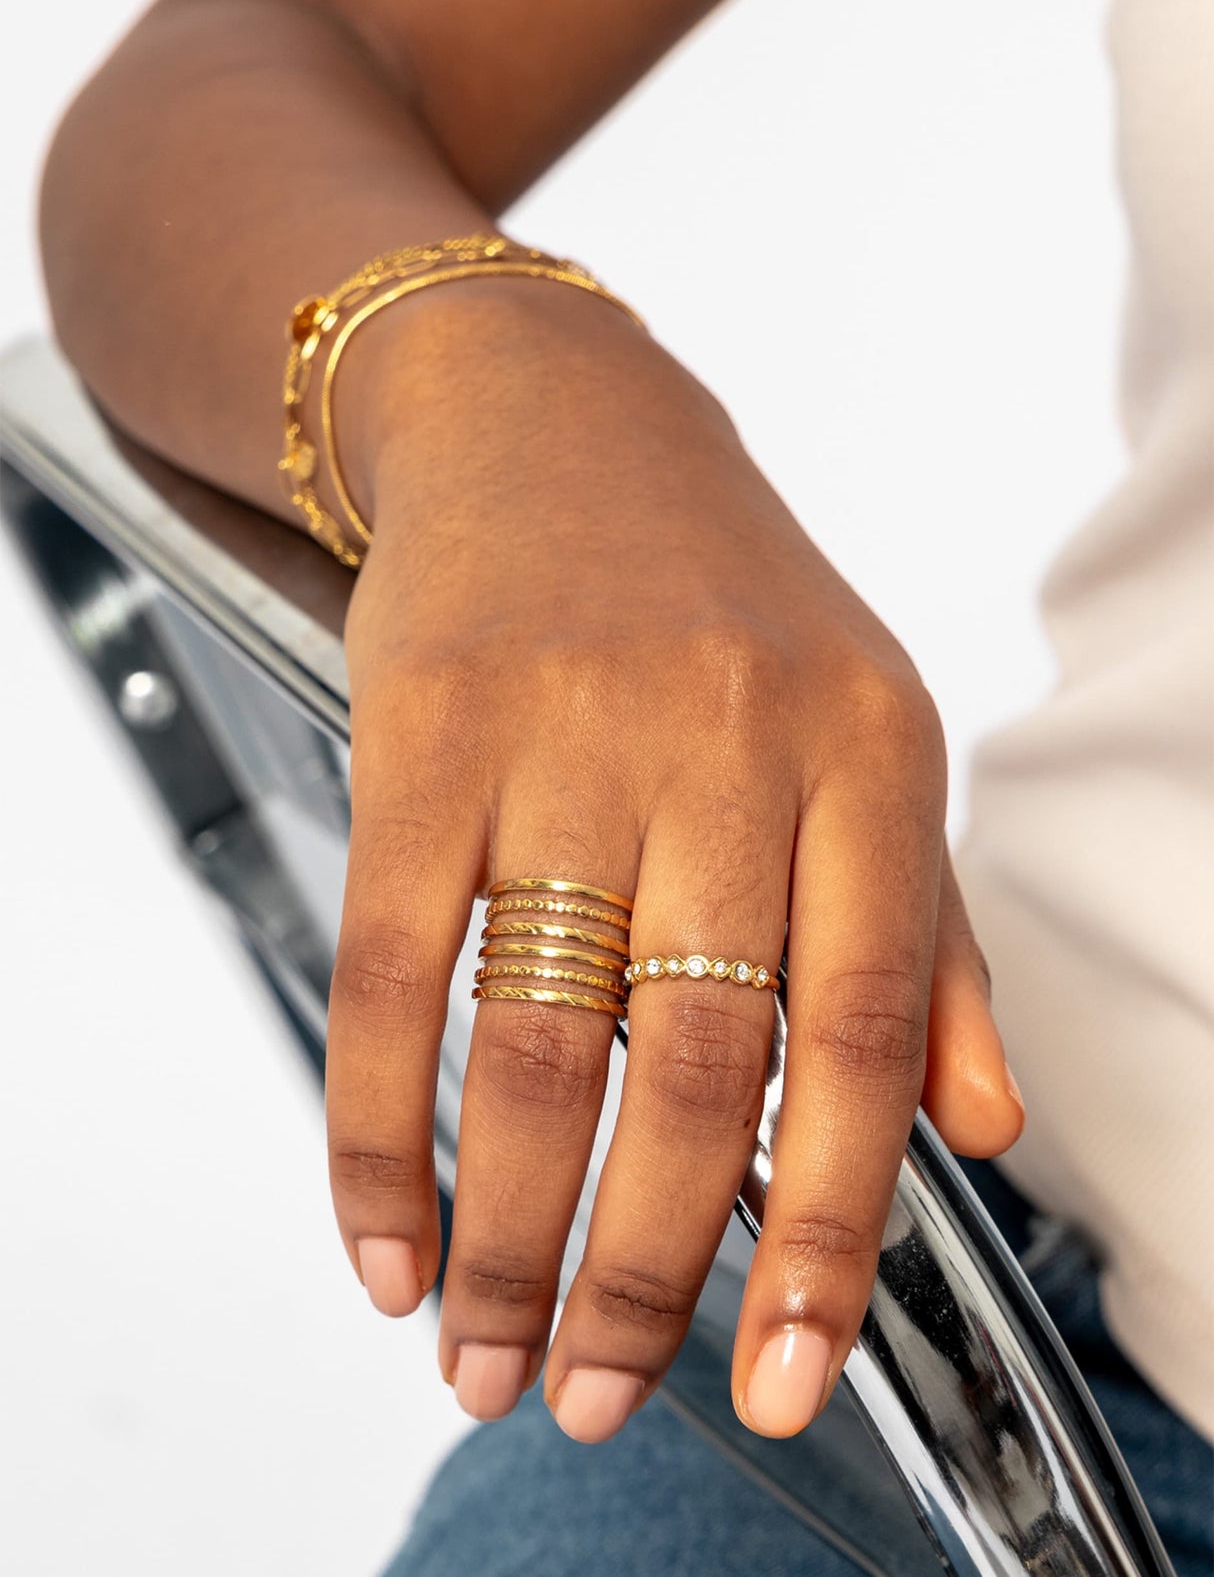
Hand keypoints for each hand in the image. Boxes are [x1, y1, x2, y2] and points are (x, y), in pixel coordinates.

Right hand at [324, 276, 1023, 1441]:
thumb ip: (934, 938)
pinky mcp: (422, 726)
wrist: (550, 419)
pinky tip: (383, 1238)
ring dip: (509, 1235)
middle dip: (645, 1270)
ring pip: (540, 1039)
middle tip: (600, 1395)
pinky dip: (376, 1129)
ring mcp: (567, 730)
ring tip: (487, 1354)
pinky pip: (393, 968)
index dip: (833, 1223)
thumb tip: (981, 1133)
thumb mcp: (868, 734)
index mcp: (869, 754)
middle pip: (699, 1061)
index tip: (788, 1370)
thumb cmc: (722, 604)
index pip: (873, 1028)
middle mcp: (730, 741)